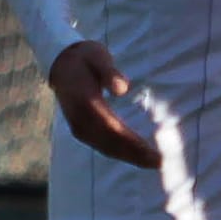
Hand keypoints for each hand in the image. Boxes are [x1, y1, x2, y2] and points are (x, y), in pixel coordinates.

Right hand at [48, 41, 160, 168]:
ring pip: (106, 148)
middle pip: (110, 142)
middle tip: (160, 162)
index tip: (151, 150)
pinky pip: (102, 146)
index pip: (111, 127)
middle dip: (135, 154)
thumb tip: (122, 89)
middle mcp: (80, 119)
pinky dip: (120, 154)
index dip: (131, 141)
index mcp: (84, 101)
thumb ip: (109, 71)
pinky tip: (137, 157)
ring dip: (130, 157)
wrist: (61, 64)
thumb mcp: (97, 56)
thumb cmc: (85, 58)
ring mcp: (79, 127)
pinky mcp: (81, 130)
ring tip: (153, 163)